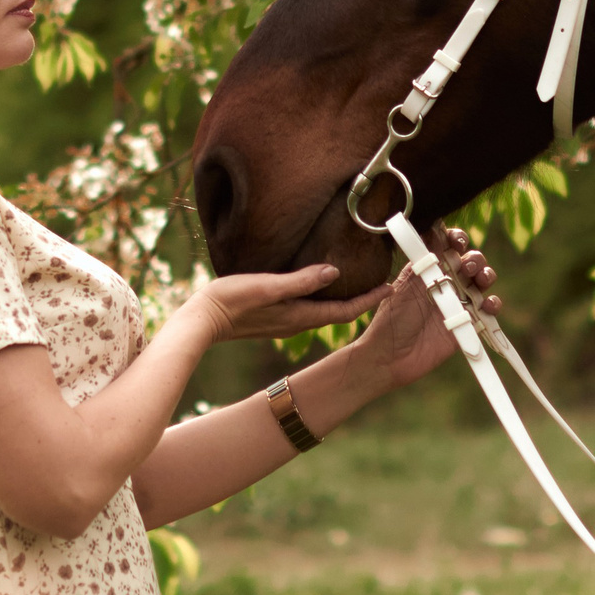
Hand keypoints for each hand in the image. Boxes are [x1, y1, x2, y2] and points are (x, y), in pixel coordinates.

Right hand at [185, 264, 387, 343]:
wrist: (201, 321)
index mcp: (300, 316)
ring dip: (344, 297)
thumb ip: (300, 280)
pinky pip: (309, 306)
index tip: (392, 287)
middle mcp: (297, 322)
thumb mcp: (268, 286)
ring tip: (360, 279)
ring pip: (325, 310)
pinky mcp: (274, 315)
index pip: (345, 311)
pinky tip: (322, 283)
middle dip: (363, 298)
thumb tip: (335, 271)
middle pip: (340, 312)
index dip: (371, 299)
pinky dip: (324, 295)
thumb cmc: (232, 301)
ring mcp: (286, 321)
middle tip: (383, 282)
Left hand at [353, 226, 499, 391]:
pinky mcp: (468, 324)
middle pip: (471, 262)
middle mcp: (446, 283)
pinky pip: (489, 310)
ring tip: (480, 280)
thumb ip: (422, 261)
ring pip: (482, 282)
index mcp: (430, 270)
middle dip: (474, 258)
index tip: (458, 242)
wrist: (391, 356)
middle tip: (466, 266)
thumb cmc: (391, 319)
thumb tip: (435, 231)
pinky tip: (488, 304)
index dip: (458, 240)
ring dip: (486, 275)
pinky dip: (494, 304)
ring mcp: (459, 303)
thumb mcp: (404, 285)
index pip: (450, 246)